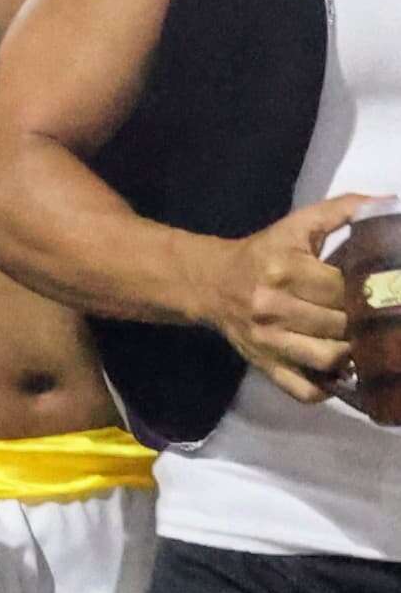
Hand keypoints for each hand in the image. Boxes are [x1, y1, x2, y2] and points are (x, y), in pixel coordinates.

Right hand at [206, 194, 369, 401]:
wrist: (210, 283)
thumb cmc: (263, 252)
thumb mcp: (298, 225)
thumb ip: (344, 210)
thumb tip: (390, 203)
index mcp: (284, 270)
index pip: (343, 289)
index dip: (368, 291)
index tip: (380, 289)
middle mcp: (272, 307)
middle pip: (340, 324)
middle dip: (363, 321)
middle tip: (376, 315)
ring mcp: (267, 341)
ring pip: (328, 358)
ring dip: (352, 353)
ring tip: (361, 342)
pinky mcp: (263, 365)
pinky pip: (303, 389)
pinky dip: (327, 388)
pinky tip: (339, 372)